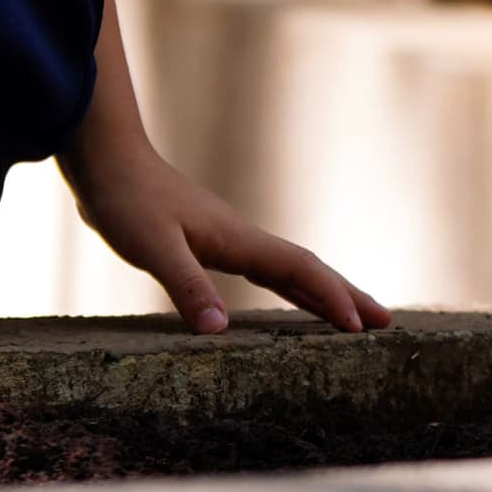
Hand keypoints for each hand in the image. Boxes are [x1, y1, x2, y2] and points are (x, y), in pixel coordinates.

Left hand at [64, 127, 389, 335]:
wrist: (106, 159)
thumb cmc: (126, 199)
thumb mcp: (151, 247)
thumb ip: (186, 285)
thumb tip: (219, 332)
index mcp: (236, 240)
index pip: (298, 269)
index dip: (331, 297)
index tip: (362, 327)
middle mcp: (240, 238)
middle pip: (306, 269)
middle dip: (345, 295)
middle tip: (385, 323)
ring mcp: (227, 238)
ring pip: (288, 269)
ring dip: (323, 292)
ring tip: (351, 318)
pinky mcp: (209, 242)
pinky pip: (265, 269)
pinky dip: (290, 286)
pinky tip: (291, 298)